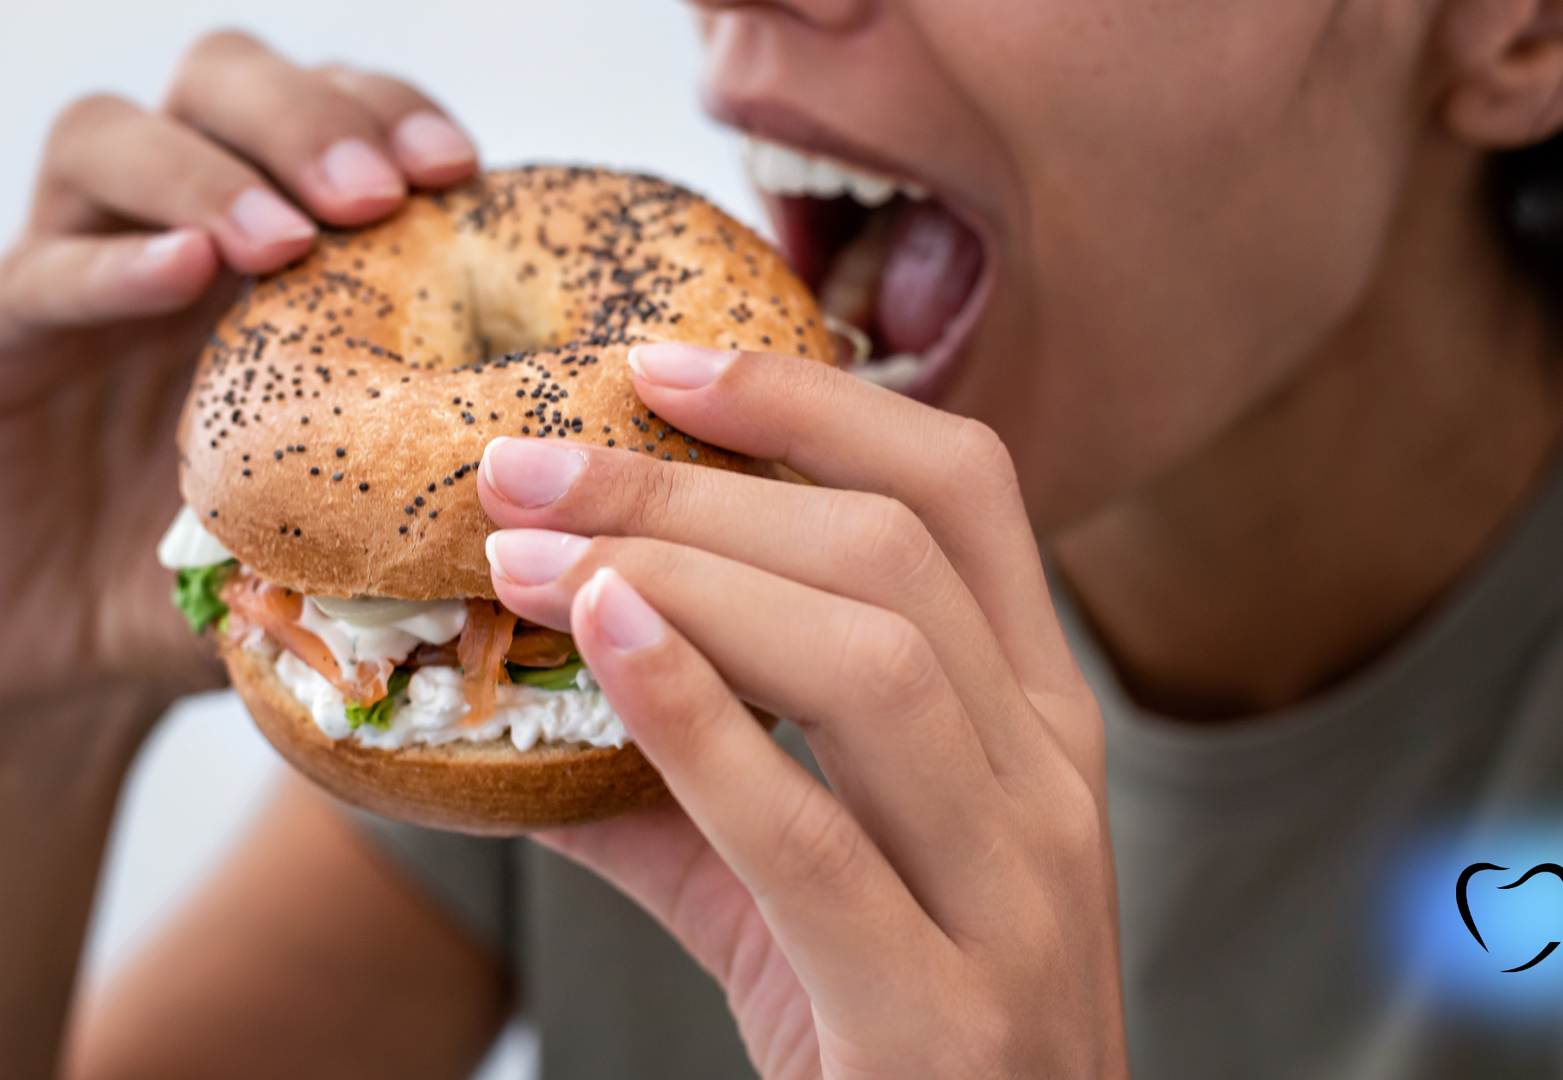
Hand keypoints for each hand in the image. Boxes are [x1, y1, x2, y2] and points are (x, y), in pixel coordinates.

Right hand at [0, 31, 477, 731]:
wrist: (77, 672)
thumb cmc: (235, 579)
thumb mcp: (348, 512)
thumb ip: (426, 463)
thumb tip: (568, 462)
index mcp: (269, 248)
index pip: (324, 117)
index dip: (386, 114)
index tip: (457, 170)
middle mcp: (163, 230)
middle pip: (217, 82)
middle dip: (304, 119)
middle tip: (375, 195)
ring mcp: (59, 277)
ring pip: (106, 137)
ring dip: (208, 173)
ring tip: (283, 242)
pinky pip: (28, 275)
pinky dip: (105, 266)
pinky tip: (179, 279)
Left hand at [477, 344, 1127, 1077]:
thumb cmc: (896, 1033)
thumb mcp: (808, 888)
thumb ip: (682, 787)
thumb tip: (511, 697)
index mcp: (1036, 720)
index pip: (961, 491)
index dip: (813, 403)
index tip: (660, 362)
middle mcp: (1051, 784)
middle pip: (892, 555)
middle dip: (698, 482)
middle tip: (525, 461)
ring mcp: (1019, 899)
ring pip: (873, 663)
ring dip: (684, 578)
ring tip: (529, 554)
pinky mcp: (943, 1014)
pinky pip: (814, 838)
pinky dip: (702, 723)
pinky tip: (604, 642)